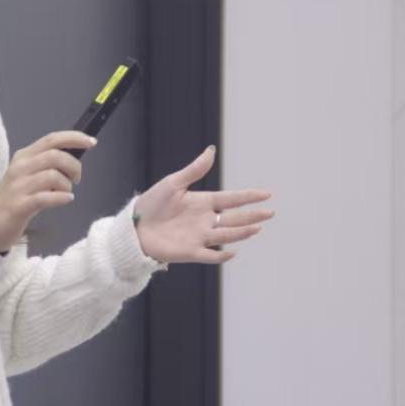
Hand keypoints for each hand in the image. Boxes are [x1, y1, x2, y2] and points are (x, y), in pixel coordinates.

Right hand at [0, 130, 92, 253]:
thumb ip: (46, 164)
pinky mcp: (19, 205)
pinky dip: (62, 198)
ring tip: (66, 192)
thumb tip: (74, 158)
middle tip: (77, 178)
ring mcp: (18, 186)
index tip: (91, 142)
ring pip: (53, 176)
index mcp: (23, 156)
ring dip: (67, 185)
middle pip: (55, 156)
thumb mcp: (27, 175)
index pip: (51, 139)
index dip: (73, 138)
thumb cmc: (15, 197)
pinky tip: (66, 200)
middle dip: (74, 166)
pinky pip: (47, 197)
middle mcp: (20, 167)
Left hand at [132, 145, 273, 263]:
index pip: (230, 199)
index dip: (248, 197)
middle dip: (252, 215)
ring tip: (257, 227)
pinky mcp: (190, 252)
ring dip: (241, 232)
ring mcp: (199, 237)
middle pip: (234, 218)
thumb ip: (194, 170)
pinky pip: (210, 255)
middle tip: (270, 212)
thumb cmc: (152, 203)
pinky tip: (232, 252)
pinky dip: (221, 255)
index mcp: (202, 202)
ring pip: (226, 235)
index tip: (266, 194)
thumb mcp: (173, 183)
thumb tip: (212, 150)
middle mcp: (205, 220)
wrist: (134, 227)